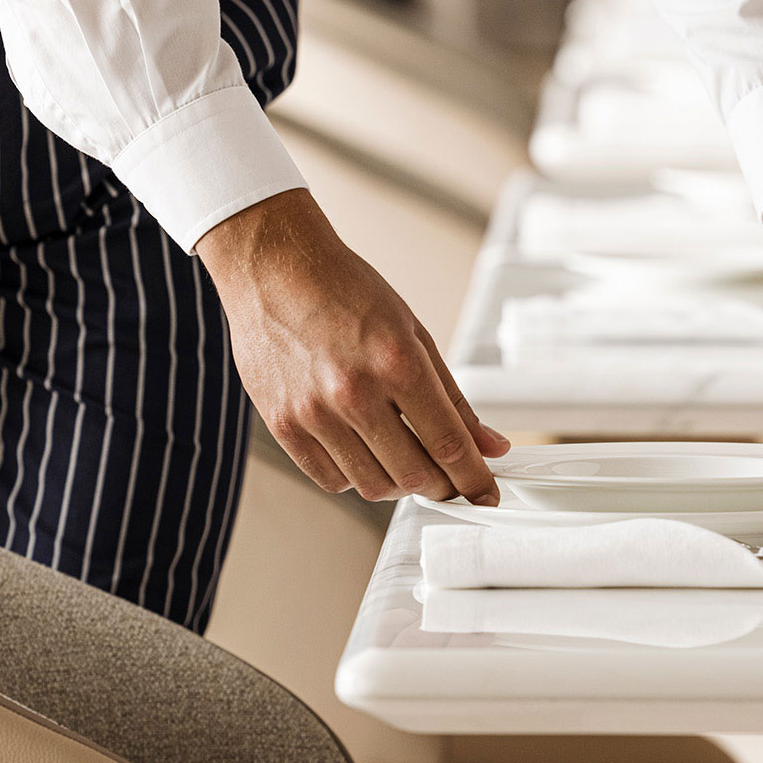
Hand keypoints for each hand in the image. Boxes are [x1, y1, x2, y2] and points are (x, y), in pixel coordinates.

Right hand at [198, 190, 509, 502]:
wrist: (274, 269)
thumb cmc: (344, 291)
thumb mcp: (414, 334)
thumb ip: (452, 397)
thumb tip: (488, 444)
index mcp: (395, 361)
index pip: (448, 444)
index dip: (474, 478)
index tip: (487, 492)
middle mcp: (353, 391)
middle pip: (413, 474)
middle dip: (443, 486)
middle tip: (451, 480)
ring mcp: (313, 413)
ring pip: (372, 485)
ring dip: (400, 485)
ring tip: (408, 462)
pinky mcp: (282, 425)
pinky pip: (330, 478)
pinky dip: (357, 477)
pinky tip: (366, 454)